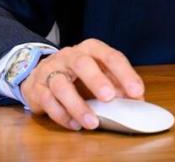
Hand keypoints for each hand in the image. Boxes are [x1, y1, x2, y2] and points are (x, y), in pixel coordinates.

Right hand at [20, 38, 144, 130]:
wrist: (42, 74)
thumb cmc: (78, 74)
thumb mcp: (100, 74)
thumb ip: (117, 85)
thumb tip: (137, 101)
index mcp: (91, 49)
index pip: (111, 56)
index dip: (125, 74)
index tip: (136, 92)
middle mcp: (70, 55)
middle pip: (82, 64)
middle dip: (97, 80)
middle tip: (109, 97)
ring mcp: (51, 70)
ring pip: (61, 85)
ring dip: (77, 106)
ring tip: (92, 122)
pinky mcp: (37, 88)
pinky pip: (48, 101)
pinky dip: (62, 115)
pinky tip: (75, 124)